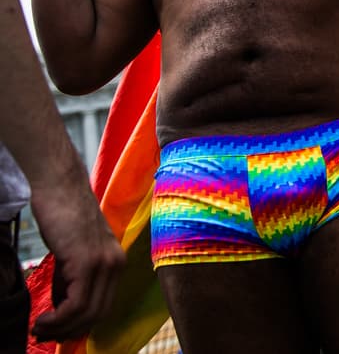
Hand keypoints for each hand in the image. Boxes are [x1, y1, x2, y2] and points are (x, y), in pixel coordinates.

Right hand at [27, 181, 123, 341]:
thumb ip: (72, 278)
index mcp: (116, 261)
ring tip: (39, 328)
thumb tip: (62, 309)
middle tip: (44, 334)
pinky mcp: (86, 262)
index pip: (105, 305)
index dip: (81, 324)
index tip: (57, 330)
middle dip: (71, 330)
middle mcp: (116, 263)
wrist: (59, 187)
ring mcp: (103, 263)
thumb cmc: (63, 215)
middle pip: (99, 313)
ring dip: (61, 328)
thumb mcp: (72, 253)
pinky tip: (42, 319)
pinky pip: (76, 304)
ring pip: (87, 313)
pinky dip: (58, 319)